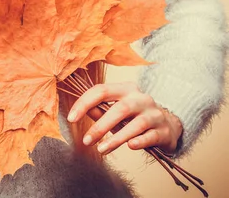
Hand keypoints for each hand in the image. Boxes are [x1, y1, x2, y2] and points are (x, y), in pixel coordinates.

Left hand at [67, 81, 183, 155]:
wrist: (168, 125)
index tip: (71, 118)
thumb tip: (81, 110)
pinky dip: (139, 141)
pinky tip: (129, 147)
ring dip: (116, 138)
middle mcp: (141, 98)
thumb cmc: (135, 116)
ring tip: (101, 149)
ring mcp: (154, 114)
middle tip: (86, 140)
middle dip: (100, 125)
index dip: (84, 103)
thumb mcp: (117, 110)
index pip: (102, 90)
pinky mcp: (163, 131)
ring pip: (135, 125)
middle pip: (119, 108)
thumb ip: (100, 110)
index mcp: (126, 88)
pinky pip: (150, 136)